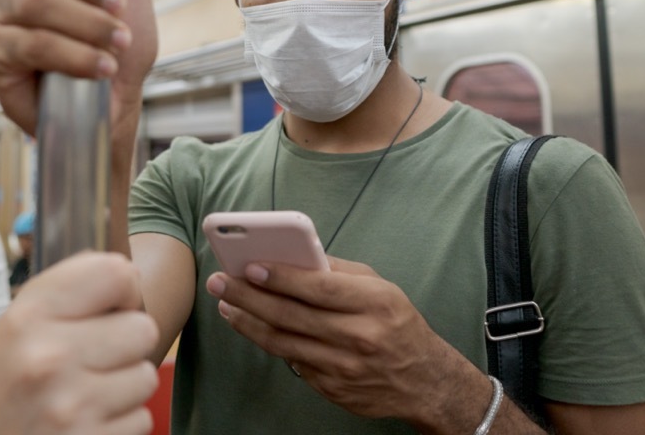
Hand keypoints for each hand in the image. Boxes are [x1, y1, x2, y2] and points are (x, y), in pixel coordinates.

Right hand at [0, 251, 159, 434]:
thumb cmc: (0, 379)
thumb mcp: (15, 321)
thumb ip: (68, 291)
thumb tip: (130, 277)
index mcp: (29, 317)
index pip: (115, 274)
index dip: (124, 288)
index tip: (113, 305)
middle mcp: (50, 359)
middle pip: (143, 328)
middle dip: (126, 342)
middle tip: (96, 355)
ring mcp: (71, 407)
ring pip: (146, 376)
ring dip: (125, 384)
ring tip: (88, 390)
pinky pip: (142, 419)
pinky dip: (121, 420)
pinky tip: (88, 419)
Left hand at [206, 257, 492, 431]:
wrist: (425, 380)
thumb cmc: (396, 322)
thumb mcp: (380, 287)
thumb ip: (339, 271)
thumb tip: (292, 255)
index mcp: (374, 304)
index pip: (319, 288)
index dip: (281, 277)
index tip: (250, 266)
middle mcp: (359, 337)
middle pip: (291, 316)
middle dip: (248, 297)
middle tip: (220, 282)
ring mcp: (345, 368)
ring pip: (283, 343)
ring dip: (248, 322)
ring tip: (226, 305)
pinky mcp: (334, 390)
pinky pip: (293, 363)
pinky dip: (271, 343)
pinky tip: (254, 327)